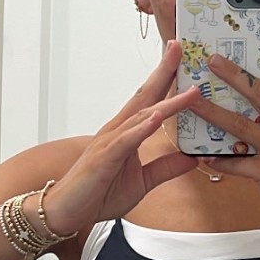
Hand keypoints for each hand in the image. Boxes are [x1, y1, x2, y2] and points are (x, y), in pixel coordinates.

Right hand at [42, 40, 200, 235]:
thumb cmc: (98, 194)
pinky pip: (125, 141)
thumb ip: (166, 168)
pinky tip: (157, 118)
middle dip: (163, 71)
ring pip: (141, 116)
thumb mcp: (143, 181)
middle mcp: (117, 130)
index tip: (183, 57)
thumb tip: (193, 158)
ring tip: (188, 89)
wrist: (66, 212)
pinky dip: (142, 128)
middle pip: (145, 95)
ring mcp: (109, 142)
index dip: (167, 78)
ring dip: (166, 101)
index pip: (152, 100)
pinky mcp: (103, 159)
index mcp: (127, 133)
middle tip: (179, 46)